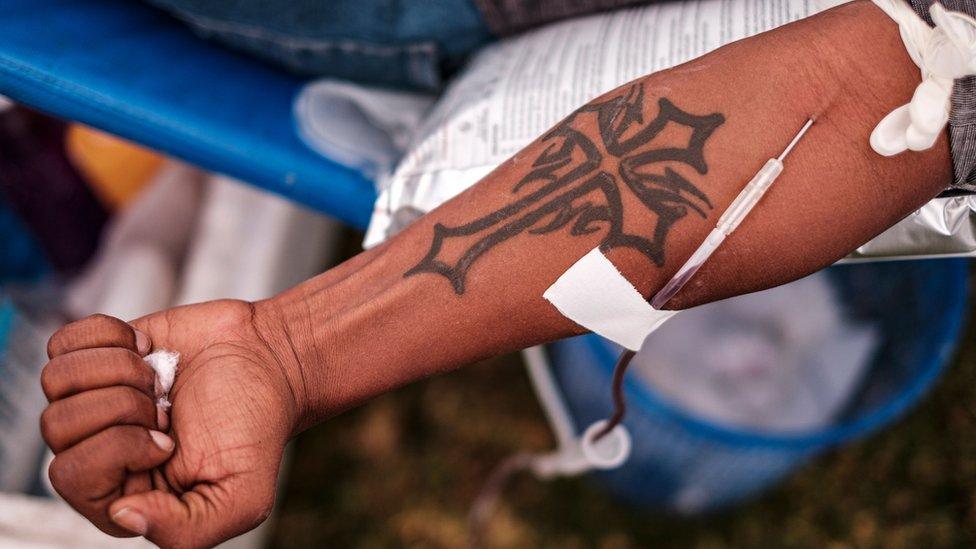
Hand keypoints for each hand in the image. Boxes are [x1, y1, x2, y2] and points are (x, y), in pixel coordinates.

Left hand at [40, 301, 301, 547]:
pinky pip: (63, 342)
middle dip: (123, 405)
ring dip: (118, 369)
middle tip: (166, 407)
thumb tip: (123, 513)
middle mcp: (98, 448)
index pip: (72, 476)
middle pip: (56, 425)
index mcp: (123, 494)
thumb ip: (187, 531)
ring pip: (55, 380)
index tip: (168, 440)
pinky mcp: (99, 354)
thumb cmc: (258, 428)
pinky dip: (108, 336)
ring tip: (158, 379)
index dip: (119, 448)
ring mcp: (95, 398)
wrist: (270, 361)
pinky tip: (145, 349)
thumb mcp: (243, 496)